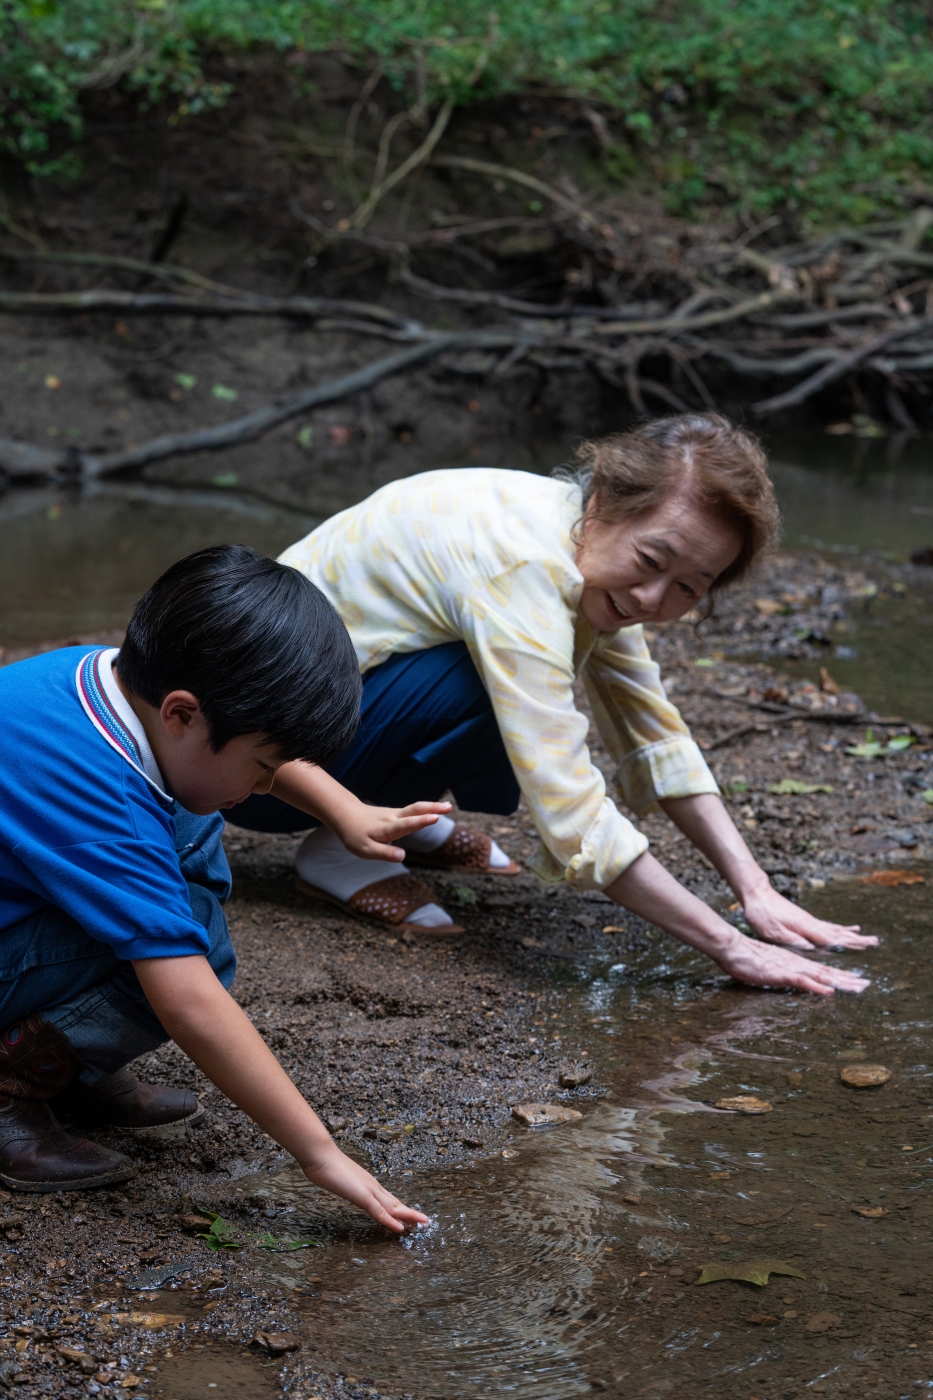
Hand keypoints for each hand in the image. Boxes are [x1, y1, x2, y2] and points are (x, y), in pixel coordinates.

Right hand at [300, 1143, 428, 1232]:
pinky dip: (391, 1221)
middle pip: (395, 1202)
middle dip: (410, 1213)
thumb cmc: (325, 1165)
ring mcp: (369, 1190)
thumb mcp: (337, 1178)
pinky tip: (400, 1228)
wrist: (320, 1154)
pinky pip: (379, 1212)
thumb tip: (345, 1186)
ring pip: (393, 1206)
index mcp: (367, 1183)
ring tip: (422, 1223)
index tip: (409, 1214)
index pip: (387, 1198)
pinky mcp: (363, 1195)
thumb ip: (344, 1183)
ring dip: (408, 1216)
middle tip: (424, 1220)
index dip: (399, 1207)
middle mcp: (372, 1186)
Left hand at [333, 798, 451, 861]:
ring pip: (415, 808)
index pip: (406, 824)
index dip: (420, 822)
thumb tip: (402, 857)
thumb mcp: (365, 850)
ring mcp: (395, 814)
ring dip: (432, 806)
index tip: (435, 818)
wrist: (347, 815)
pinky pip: (413, 810)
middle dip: (432, 808)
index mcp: (387, 828)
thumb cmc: (355, 835)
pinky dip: (426, 809)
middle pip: (414, 810)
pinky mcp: (396, 814)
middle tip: (449, 807)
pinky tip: (435, 810)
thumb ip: (385, 853)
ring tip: (448, 807)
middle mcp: (393, 818)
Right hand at [715, 927, 870, 995]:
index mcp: (796, 963)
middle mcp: (797, 965)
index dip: (841, 976)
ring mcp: (790, 968)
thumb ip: (782, 973)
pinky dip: (816, 987)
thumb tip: (792, 979)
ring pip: (820, 976)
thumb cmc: (746, 958)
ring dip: (840, 982)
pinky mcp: (780, 974)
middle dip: (848, 979)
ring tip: (857, 987)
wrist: (732, 947)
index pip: (822, 971)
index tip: (857, 981)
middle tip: (867, 985)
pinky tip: (828, 991)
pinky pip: (802, 982)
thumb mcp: (769, 968)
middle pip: (827, 973)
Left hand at [741, 884, 876, 951]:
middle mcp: (811, 923)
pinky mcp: (806, 919)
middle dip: (857, 939)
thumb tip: (812, 948)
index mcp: (805, 927)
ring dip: (853, 935)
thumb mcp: (771, 931)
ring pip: (836, 930)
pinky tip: (850, 929)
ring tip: (869, 938)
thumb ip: (792, 940)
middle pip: (838, 933)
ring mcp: (810, 920)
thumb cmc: (761, 914)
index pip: (830, 938)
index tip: (865, 947)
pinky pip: (829, 926)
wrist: (757, 893)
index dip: (847, 944)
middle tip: (875, 942)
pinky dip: (841, 929)